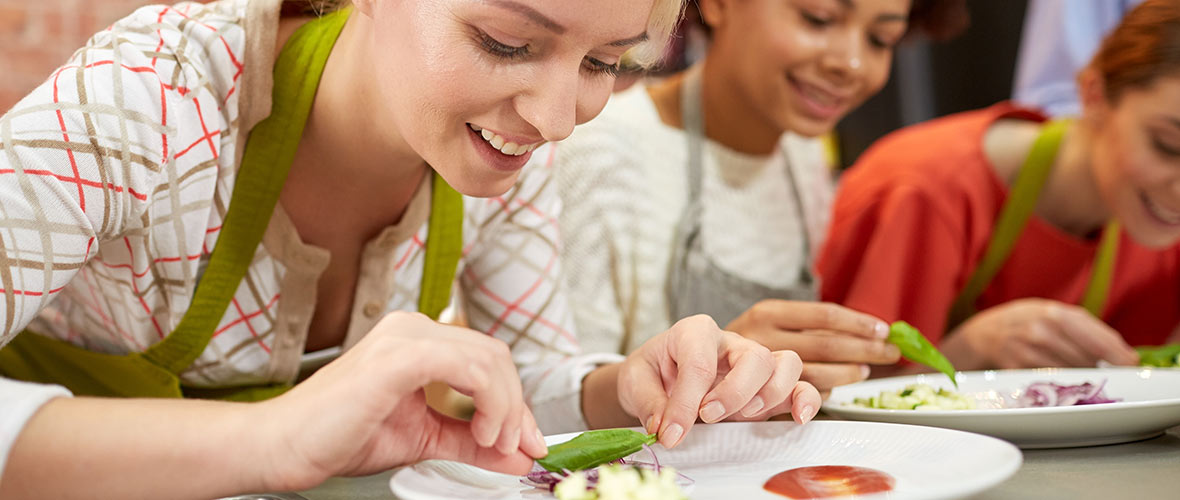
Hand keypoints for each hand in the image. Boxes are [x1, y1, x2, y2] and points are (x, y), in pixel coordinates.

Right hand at [256, 311, 547, 490]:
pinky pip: (466, 366)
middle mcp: (413, 328)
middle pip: (495, 356)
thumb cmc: (339, 436)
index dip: (517, 402)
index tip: (528, 443)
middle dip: (518, 406)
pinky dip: (487, 399)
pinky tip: (481, 431)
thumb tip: (517, 457)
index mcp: (418, 341)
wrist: (284, 446)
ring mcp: (404, 337)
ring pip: (488, 359)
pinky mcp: (398, 356)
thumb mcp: (422, 439)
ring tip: (495, 444)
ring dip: (506, 407)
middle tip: (519, 447)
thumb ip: (469, 443)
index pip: (487, 360)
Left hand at [616, 315, 821, 448]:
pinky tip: (798, 418)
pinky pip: (800, 385)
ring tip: (743, 418)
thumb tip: (666, 428)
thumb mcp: (635, 382)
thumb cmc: (651, 373)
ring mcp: (753, 364)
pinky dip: (805, 399)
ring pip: (785, 364)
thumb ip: (649, 404)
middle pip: (754, 356)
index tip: (672, 432)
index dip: (687, 401)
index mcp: (694, 332)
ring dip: (769, 395)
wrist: (657, 378)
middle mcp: (730, 343)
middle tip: (708, 417)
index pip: (699, 361)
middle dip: (734, 393)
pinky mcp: (767, 386)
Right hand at [726, 300, 898, 392]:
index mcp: (768, 313)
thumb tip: (867, 332)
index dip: (858, 323)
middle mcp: (764, 338)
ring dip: (849, 374)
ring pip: (820, 375)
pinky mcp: (756, 398)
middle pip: (829, 345)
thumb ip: (804, 328)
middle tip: (890, 353)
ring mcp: (761, 370)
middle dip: (867, 350)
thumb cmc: (735, 346)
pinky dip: (823, 394)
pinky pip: (804, 396)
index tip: (883, 329)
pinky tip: (831, 388)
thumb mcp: (764, 325)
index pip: (824, 315)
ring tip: (864, 370)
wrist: (684, 367)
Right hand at [943, 299, 1139, 369]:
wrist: (984, 334)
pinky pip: (1050, 380)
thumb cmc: (1026, 321)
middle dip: (1099, 366)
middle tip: (1105, 370)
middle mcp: (1041, 331)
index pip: (1095, 336)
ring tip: (1080, 372)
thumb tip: (1120, 351)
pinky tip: (1060, 377)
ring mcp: (1027, 351)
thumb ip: (1084, 327)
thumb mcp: (1052, 313)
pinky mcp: (1017, 369)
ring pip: (1070, 372)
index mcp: (1054, 313)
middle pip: (1086, 358)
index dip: (1116, 353)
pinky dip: (1060, 381)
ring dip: (1081, 375)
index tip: (1130, 363)